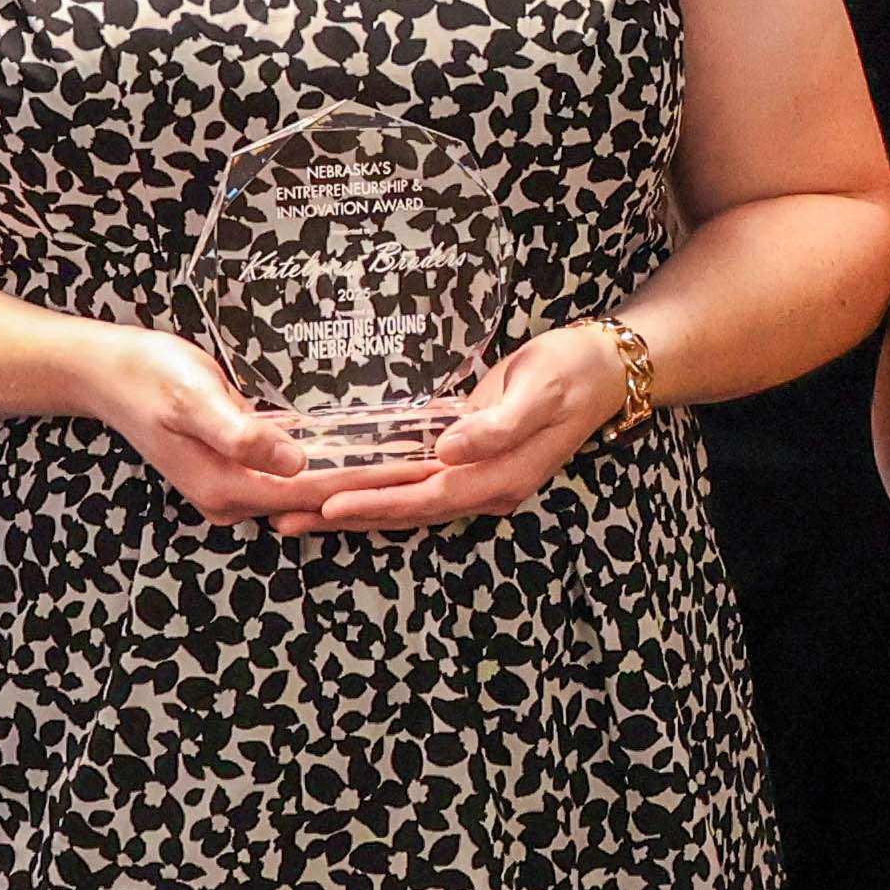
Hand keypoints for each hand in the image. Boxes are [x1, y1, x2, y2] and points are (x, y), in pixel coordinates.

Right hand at [66, 320, 413, 530]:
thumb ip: (242, 432)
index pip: (320, 490)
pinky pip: (295, 472)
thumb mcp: (193, 397)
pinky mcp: (234, 466)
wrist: (103, 371)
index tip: (426, 468)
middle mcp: (234, 497)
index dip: (375, 480)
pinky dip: (334, 463)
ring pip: (312, 488)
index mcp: (229, 487)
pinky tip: (367, 449)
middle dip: (379, 485)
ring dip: (361, 477)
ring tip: (418, 462)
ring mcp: (234, 485)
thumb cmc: (148, 375)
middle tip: (441, 469)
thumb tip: (295, 460)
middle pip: (322, 497)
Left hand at [295, 323, 628, 533]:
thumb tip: (450, 451)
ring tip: (299, 513)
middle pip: (407, 512)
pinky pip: (415, 485)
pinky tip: (344, 487)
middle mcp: (486, 488)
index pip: (428, 498)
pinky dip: (377, 489)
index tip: (330, 503)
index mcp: (501, 477)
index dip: (378, 502)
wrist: (603, 371)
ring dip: (354, 510)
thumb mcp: (538, 392)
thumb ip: (495, 426)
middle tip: (286, 518)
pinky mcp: (470, 463)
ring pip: (406, 503)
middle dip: (347, 517)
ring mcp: (478, 479)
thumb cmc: (571, 374)